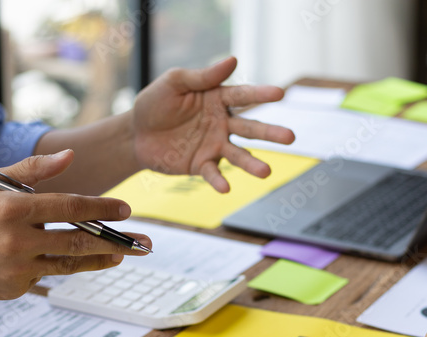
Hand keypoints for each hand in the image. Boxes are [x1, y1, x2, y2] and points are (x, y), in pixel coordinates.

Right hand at [0, 151, 150, 299]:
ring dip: (100, 261)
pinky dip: (53, 268)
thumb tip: (69, 157)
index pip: (70, 208)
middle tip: (144, 242)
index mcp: (13, 208)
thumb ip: (32, 171)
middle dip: (116, 242)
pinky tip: (60, 261)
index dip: (101, 209)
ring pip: (68, 265)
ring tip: (122, 255)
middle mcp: (16, 239)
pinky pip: (43, 277)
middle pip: (78, 242)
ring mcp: (15, 268)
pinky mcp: (12, 289)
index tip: (126, 209)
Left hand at [131, 56, 295, 192]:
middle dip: (270, 133)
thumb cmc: (155, 103)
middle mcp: (221, 123)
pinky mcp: (202, 164)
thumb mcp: (175, 82)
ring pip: (238, 154)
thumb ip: (203, 76)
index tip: (280, 93)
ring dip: (252, 163)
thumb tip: (233, 59)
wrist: (135, 134)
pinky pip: (213, 173)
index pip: (243, 96)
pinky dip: (219, 180)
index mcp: (217, 99)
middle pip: (250, 128)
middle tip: (291, 137)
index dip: (261, 94)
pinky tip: (226, 188)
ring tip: (267, 172)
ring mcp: (214, 145)